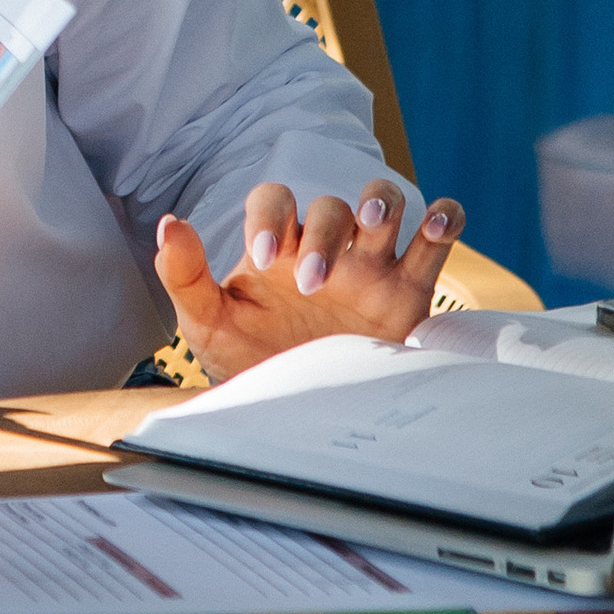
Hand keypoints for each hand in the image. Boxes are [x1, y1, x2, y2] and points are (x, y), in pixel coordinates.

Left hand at [155, 180, 460, 380]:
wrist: (298, 412)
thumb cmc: (251, 359)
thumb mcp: (208, 322)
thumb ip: (185, 274)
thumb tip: (169, 224)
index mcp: (278, 248)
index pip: (275, 201)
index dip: (271, 216)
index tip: (265, 259)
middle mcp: (326, 249)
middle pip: (331, 206)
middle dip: (323, 234)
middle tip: (311, 284)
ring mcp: (370, 266)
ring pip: (385, 203)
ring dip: (382, 203)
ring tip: (372, 225)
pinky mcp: (409, 291)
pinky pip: (435, 241)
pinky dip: (444, 222)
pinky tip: (436, 228)